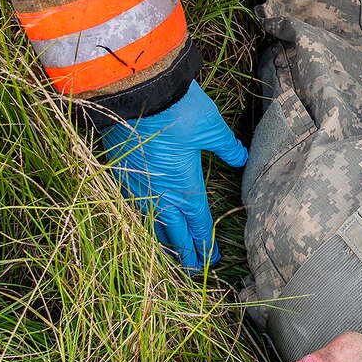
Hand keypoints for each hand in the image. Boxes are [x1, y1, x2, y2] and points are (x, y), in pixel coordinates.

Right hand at [100, 80, 248, 270]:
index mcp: (185, 189)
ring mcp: (137, 187)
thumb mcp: (211, 128)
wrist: (136, 91)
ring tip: (168, 254)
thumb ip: (227, 147)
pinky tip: (143, 221)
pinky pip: (132, 207)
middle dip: (184, 254)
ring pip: (150, 224)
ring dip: (161, 241)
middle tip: (192, 271)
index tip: (212, 261)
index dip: (206, 245)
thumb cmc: (178, 110)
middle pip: (174, 234)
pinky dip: (141, 220)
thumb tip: (241, 157)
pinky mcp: (120, 174)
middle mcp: (160, 195)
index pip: (198, 226)